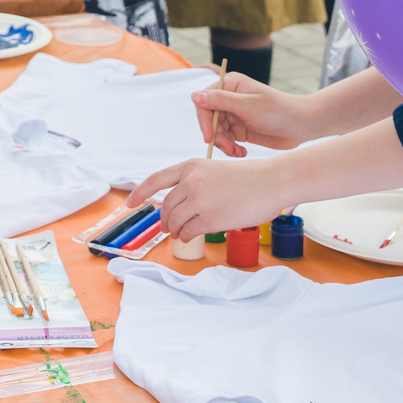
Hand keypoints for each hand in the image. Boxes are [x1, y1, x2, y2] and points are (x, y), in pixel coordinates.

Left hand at [125, 156, 296, 237]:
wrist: (273, 181)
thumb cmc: (249, 177)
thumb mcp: (214, 170)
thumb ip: (194, 183)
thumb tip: (178, 206)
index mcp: (191, 166)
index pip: (156, 180)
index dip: (139, 193)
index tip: (129, 203)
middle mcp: (191, 181)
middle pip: (165, 206)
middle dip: (163, 219)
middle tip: (165, 227)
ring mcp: (200, 200)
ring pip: (175, 221)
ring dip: (175, 230)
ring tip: (180, 232)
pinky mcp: (211, 218)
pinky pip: (189, 232)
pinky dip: (186, 236)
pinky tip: (190, 235)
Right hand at [194, 73, 322, 156]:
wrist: (301, 126)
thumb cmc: (277, 110)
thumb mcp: (247, 106)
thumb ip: (220, 101)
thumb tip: (194, 95)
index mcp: (230, 85)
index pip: (204, 102)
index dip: (204, 120)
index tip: (210, 137)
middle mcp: (229, 98)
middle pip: (209, 120)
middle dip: (216, 136)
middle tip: (228, 148)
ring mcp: (234, 114)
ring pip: (217, 132)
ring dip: (224, 145)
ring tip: (237, 153)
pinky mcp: (240, 129)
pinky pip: (227, 140)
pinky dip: (231, 148)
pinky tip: (241, 153)